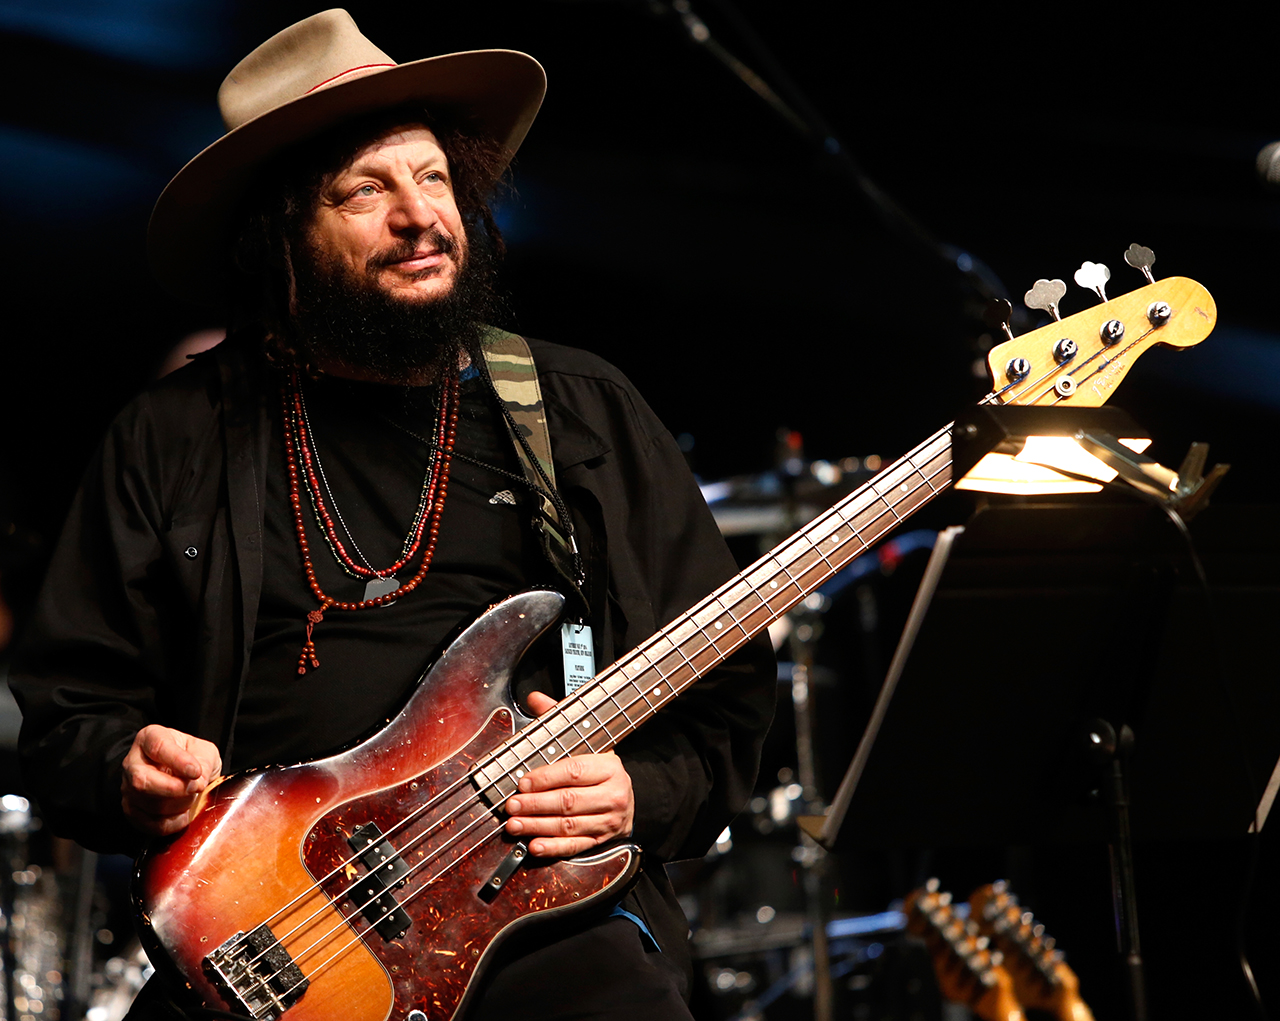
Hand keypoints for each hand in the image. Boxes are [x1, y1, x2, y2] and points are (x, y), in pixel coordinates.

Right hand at [121, 725, 221, 835]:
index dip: (178, 761)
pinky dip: (171, 824)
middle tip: (195, 789)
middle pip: (142, 780)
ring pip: (147, 804)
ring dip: (177, 806)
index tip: (195, 771)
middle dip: (173, 789)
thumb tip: (195, 784)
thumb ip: (203, 763)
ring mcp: (128, 788)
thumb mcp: (204, 751)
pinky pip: (148, 823)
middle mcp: (133, 762)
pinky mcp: (131, 809)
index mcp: (150, 738)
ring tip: (192, 798)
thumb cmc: (192, 757)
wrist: (182, 773)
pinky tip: (184, 815)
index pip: (158, 747)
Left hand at [504, 691, 634, 857]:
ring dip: (538, 827)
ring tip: (514, 825)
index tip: (522, 781)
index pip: (574, 771)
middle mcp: (612, 794)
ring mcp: (608, 820)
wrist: (629, 799)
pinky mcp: (602, 840)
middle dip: (535, 804)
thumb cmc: (600, 769)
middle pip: (569, 801)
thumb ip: (558, 720)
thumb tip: (535, 698)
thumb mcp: (586, 742)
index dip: (545, 778)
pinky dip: (553, 848)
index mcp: (608, 766)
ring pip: (569, 826)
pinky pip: (576, 846)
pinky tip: (535, 846)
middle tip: (511, 805)